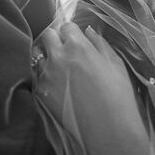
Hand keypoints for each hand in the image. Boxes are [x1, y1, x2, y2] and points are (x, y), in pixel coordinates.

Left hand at [33, 21, 144, 148]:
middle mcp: (57, 56)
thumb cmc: (117, 93)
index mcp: (78, 45)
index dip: (72, 32)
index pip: (65, 26)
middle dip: (55, 39)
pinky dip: (44, 75)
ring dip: (46, 56)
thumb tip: (88, 31)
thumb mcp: (115, 62)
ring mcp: (46, 75)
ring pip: (37, 55)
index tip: (76, 40)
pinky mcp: (40, 92)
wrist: (107, 128)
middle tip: (65, 51)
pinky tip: (56, 84)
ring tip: (58, 67)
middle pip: (47, 36)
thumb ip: (99, 43)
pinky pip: (37, 75)